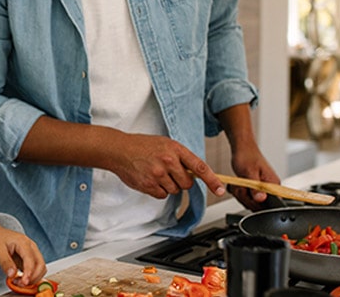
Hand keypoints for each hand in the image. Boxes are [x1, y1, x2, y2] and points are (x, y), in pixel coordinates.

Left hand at [0, 226, 46, 286]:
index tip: (23, 282)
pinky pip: (35, 269)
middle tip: (20, 284)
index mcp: (23, 242)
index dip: (29, 273)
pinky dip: (30, 276)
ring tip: (19, 282)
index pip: (31, 259)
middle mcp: (30, 247)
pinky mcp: (29, 258)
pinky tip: (20, 279)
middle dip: (33, 277)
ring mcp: (31, 252)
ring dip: (33, 278)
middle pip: (40, 264)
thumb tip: (12, 274)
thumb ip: (6, 263)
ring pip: (40, 268)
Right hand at [108, 134, 225, 199]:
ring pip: (174, 190)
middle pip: (187, 183)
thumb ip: (180, 157)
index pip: (200, 167)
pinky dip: (158, 190)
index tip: (221, 190)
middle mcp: (168, 161)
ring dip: (168, 185)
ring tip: (155, 172)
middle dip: (181, 181)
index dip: (212, 180)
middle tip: (169, 172)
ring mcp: (158, 174)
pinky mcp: (149, 185)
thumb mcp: (165, 144)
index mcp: (175, 149)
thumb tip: (195, 173)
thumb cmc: (142, 145)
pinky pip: (162, 195)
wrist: (119, 149)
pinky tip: (149, 179)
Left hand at [229, 145, 280, 210]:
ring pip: (250, 203)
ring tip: (239, 183)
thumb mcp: (249, 172)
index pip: (269, 205)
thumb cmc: (247, 156)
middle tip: (240, 185)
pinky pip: (246, 198)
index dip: (256, 203)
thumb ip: (255, 188)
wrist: (242, 148)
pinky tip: (238, 184)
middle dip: (245, 197)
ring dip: (240, 194)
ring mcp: (263, 190)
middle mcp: (271, 189)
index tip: (247, 193)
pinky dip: (239, 192)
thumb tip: (261, 199)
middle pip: (258, 206)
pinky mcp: (256, 190)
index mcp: (274, 185)